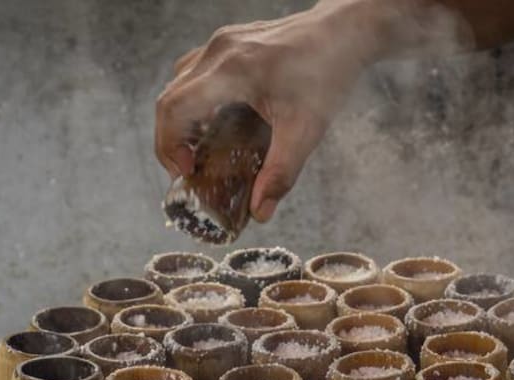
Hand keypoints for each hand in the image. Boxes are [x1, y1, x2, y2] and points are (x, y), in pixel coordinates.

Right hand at [155, 0, 397, 221]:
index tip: (185, 172)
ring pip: (180, 85)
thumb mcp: (306, 130)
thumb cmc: (327, 73)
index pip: (174, 108)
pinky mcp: (229, 44)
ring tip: (201, 151)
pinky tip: (216, 124)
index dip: (169, 145)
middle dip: (172, 139)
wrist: (344, 32)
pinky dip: (196, 103)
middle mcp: (218, 52)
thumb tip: (260, 212)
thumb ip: (281, 173)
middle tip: (190, 169)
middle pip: (170, 98)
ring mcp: (221, 44)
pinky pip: (196, 75)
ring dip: (182, 120)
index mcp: (231, 70)